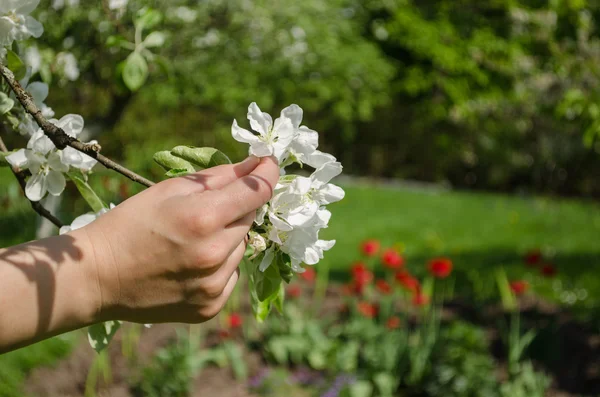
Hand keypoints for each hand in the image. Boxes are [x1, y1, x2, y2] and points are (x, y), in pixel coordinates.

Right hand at [79, 156, 278, 323]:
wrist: (97, 276)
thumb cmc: (129, 224)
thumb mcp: (169, 189)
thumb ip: (218, 177)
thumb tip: (256, 164)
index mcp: (203, 218)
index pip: (258, 190)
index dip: (268, 173)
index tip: (269, 163)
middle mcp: (215, 254)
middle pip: (250, 219)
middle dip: (236, 208)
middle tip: (207, 209)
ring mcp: (213, 285)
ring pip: (241, 248)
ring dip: (227, 238)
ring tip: (192, 241)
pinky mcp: (210, 306)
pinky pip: (232, 275)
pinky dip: (220, 265)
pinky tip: (192, 263)